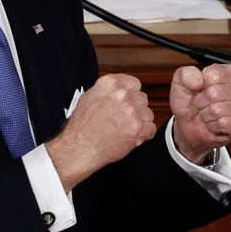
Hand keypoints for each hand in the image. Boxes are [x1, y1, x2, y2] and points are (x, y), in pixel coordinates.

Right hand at [43, 73, 157, 191]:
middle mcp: (122, 95)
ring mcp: (131, 111)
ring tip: (124, 129)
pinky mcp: (137, 128)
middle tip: (123, 119)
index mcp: (110, 84)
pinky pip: (151, 128)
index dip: (131, 95)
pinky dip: (144, 135)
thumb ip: (108, 91)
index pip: (135, 84)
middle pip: (143, 99)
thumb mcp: (89, 97)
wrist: (79, 148)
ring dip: (140, 123)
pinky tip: (131, 137)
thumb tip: (120, 91)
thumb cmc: (82, 126)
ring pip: (148, 114)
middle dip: (136, 109)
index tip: (128, 103)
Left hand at [168, 63, 230, 164]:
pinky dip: (212, 125)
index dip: (200, 84)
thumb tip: (198, 81)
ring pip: (217, 110)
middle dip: (201, 101)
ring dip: (206, 114)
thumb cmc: (189, 100)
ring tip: (207, 113)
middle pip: (214, 93)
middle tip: (202, 103)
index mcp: (229, 72)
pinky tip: (214, 122)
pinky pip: (222, 124)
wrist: (189, 123)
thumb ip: (186, 74)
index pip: (213, 75)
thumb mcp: (181, 82)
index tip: (200, 87)